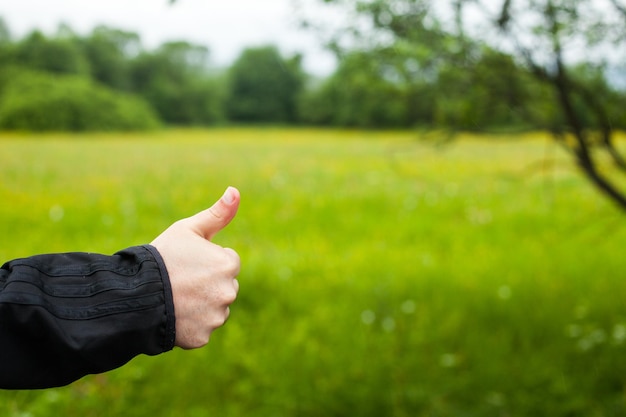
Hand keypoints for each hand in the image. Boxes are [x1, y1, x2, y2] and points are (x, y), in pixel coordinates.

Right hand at [151, 187, 240, 348]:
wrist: (135, 294)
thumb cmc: (161, 257)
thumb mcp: (188, 229)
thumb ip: (217, 213)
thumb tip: (236, 190)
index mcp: (228, 264)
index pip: (227, 261)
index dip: (206, 260)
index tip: (188, 262)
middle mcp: (228, 292)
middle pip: (223, 286)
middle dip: (207, 283)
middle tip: (180, 281)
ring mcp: (216, 317)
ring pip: (214, 308)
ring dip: (200, 304)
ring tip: (175, 297)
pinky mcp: (203, 337)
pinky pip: (201, 328)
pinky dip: (190, 324)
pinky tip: (174, 314)